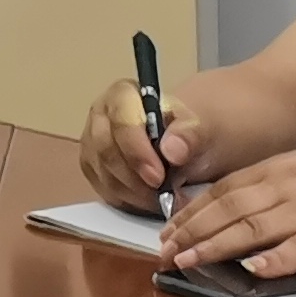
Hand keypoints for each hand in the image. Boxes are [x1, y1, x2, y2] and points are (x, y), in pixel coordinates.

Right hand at [77, 73, 205, 211]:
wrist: (187, 147)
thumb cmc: (192, 134)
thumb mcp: (203, 129)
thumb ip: (190, 135)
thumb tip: (172, 150)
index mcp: (123, 95)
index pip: (120, 121)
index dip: (137, 152)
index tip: (159, 177)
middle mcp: (101, 115)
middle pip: (106, 150)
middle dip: (135, 179)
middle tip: (164, 196)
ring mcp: (92, 142)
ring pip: (102, 173)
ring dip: (134, 193)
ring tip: (163, 198)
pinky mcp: (92, 167)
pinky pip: (102, 190)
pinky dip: (128, 200)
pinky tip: (149, 199)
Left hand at [157, 144, 295, 277]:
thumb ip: (278, 183)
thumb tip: (241, 204)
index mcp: (283, 167)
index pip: (226, 189)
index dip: (194, 210)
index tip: (169, 229)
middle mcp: (292, 185)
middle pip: (231, 208)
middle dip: (193, 230)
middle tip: (166, 251)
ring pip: (255, 227)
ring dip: (218, 245)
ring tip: (190, 260)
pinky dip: (274, 259)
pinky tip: (251, 270)